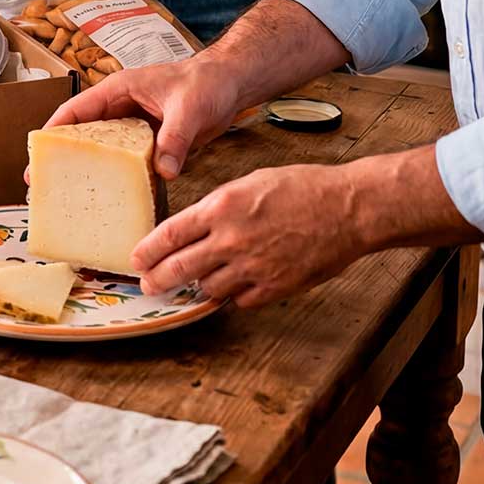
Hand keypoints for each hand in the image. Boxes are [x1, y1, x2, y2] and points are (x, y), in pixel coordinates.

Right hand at [44, 56, 243, 179]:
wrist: (231, 84)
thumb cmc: (207, 82)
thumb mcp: (189, 108)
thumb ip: (174, 139)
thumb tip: (164, 171)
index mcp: (119, 90)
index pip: (77, 109)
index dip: (54, 129)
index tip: (38, 152)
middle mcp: (121, 108)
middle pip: (83, 132)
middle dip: (64, 156)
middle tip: (45, 183)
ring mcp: (135, 126)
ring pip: (104, 149)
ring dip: (91, 168)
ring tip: (74, 195)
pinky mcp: (150, 142)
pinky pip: (129, 161)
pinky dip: (121, 176)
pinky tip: (116, 196)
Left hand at [131, 163, 365, 305]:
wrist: (347, 208)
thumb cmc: (302, 188)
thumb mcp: (249, 183)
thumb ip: (219, 207)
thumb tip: (197, 226)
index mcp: (221, 207)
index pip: (170, 234)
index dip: (148, 251)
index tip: (136, 260)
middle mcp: (231, 239)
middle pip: (180, 268)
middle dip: (158, 279)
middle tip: (149, 284)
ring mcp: (253, 267)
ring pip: (208, 288)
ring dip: (200, 285)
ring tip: (196, 281)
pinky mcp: (275, 287)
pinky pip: (241, 300)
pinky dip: (234, 295)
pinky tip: (235, 285)